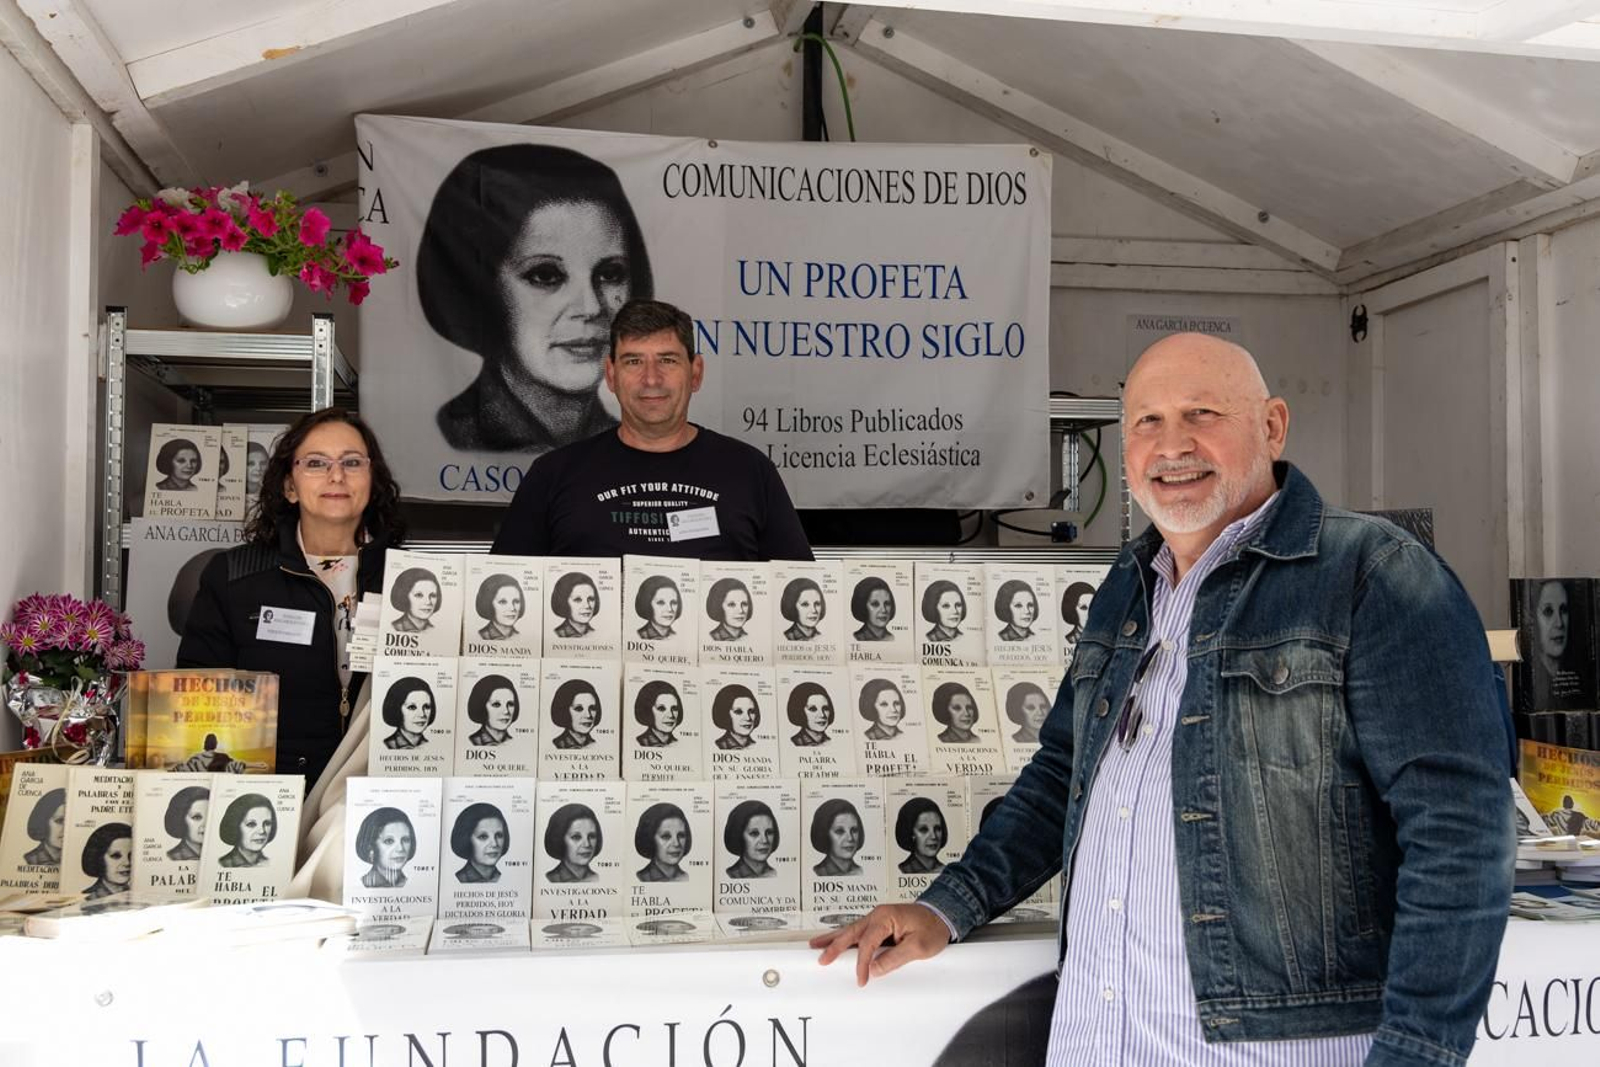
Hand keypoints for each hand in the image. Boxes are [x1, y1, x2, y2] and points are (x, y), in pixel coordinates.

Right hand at [809, 903, 952, 986]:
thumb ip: (895, 957)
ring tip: (816, 945)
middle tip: (821, 958)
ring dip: (834, 939)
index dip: (862, 963)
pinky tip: (834, 940)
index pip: (867, 942)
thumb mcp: (918, 946)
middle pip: (851, 932)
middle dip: (834, 946)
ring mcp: (877, 919)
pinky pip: (858, 932)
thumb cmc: (933, 927)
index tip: (861, 979)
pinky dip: (845, 937)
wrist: (942, 915)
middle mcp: (878, 915)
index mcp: (886, 917)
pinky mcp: (879, 925)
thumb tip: (874, 968)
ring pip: (851, 930)